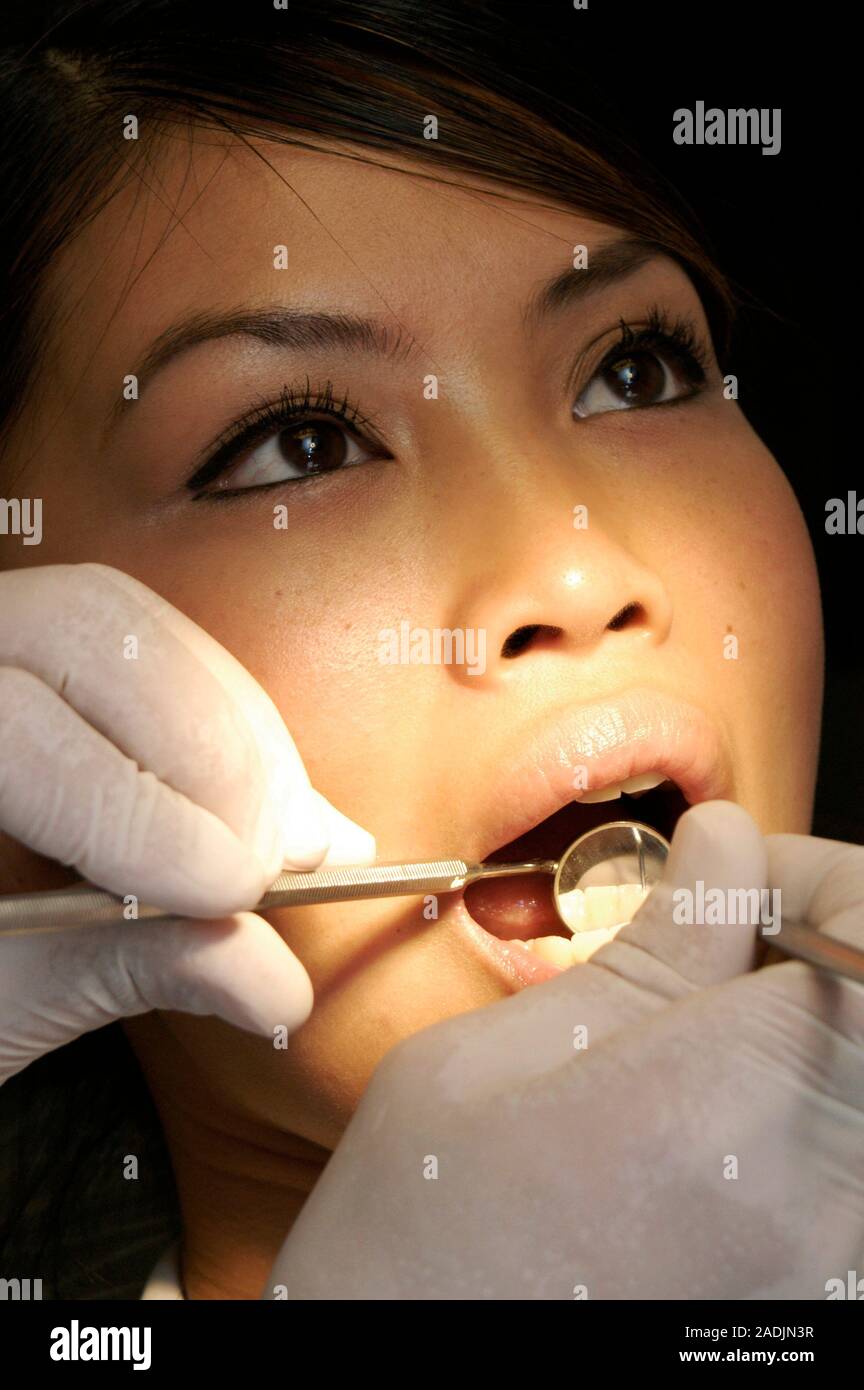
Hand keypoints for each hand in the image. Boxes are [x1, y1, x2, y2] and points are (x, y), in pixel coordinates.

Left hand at [0, 563, 374, 1085]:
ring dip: (236, 732)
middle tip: (264, 864)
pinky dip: (230, 720)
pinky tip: (266, 801)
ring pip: (131, 622)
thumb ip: (130, 970)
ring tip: (286, 840)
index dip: (139, 810)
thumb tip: (274, 985)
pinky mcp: (37, 645)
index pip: (19, 727)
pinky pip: (151, 640)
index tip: (230, 896)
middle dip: (207, 749)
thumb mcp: (4, 999)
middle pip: (89, 630)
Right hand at [266, 801, 863, 1299]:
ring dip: (807, 1026)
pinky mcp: (822, 1303)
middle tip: (717, 954)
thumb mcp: (490, 1062)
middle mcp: (811, 1201)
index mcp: (717, 1107)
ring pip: (860, 1080)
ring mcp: (831, 1268)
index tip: (745, 883)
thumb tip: (728, 847)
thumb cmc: (413, 1251)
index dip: (822, 879)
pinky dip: (799, 1104)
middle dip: (812, 951)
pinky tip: (707, 1122)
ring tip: (696, 1046)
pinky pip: (844, 1158)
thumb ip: (646, 950)